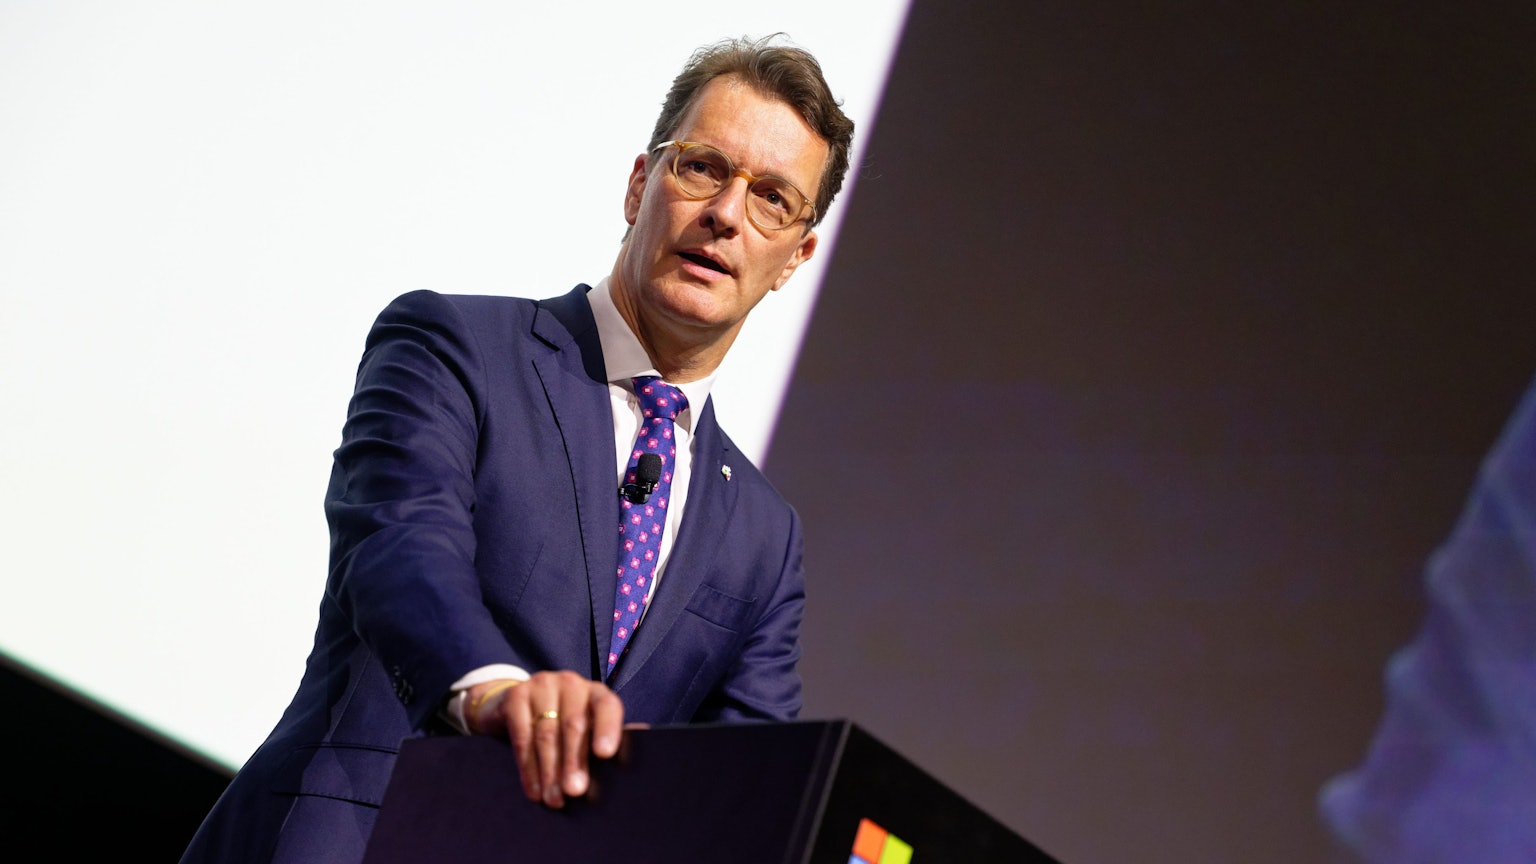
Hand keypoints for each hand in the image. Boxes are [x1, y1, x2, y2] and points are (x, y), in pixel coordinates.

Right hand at [465, 671, 623, 807]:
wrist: (516, 705)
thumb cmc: (563, 722)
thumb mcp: (587, 726)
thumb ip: (609, 735)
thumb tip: (643, 738)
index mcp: (595, 692)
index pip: (607, 706)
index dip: (607, 729)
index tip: (605, 754)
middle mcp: (571, 683)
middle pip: (574, 725)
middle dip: (575, 761)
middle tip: (575, 791)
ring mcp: (542, 685)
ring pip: (547, 733)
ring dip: (550, 771)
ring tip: (554, 799)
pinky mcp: (516, 695)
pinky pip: (522, 735)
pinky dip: (528, 767)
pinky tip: (534, 789)